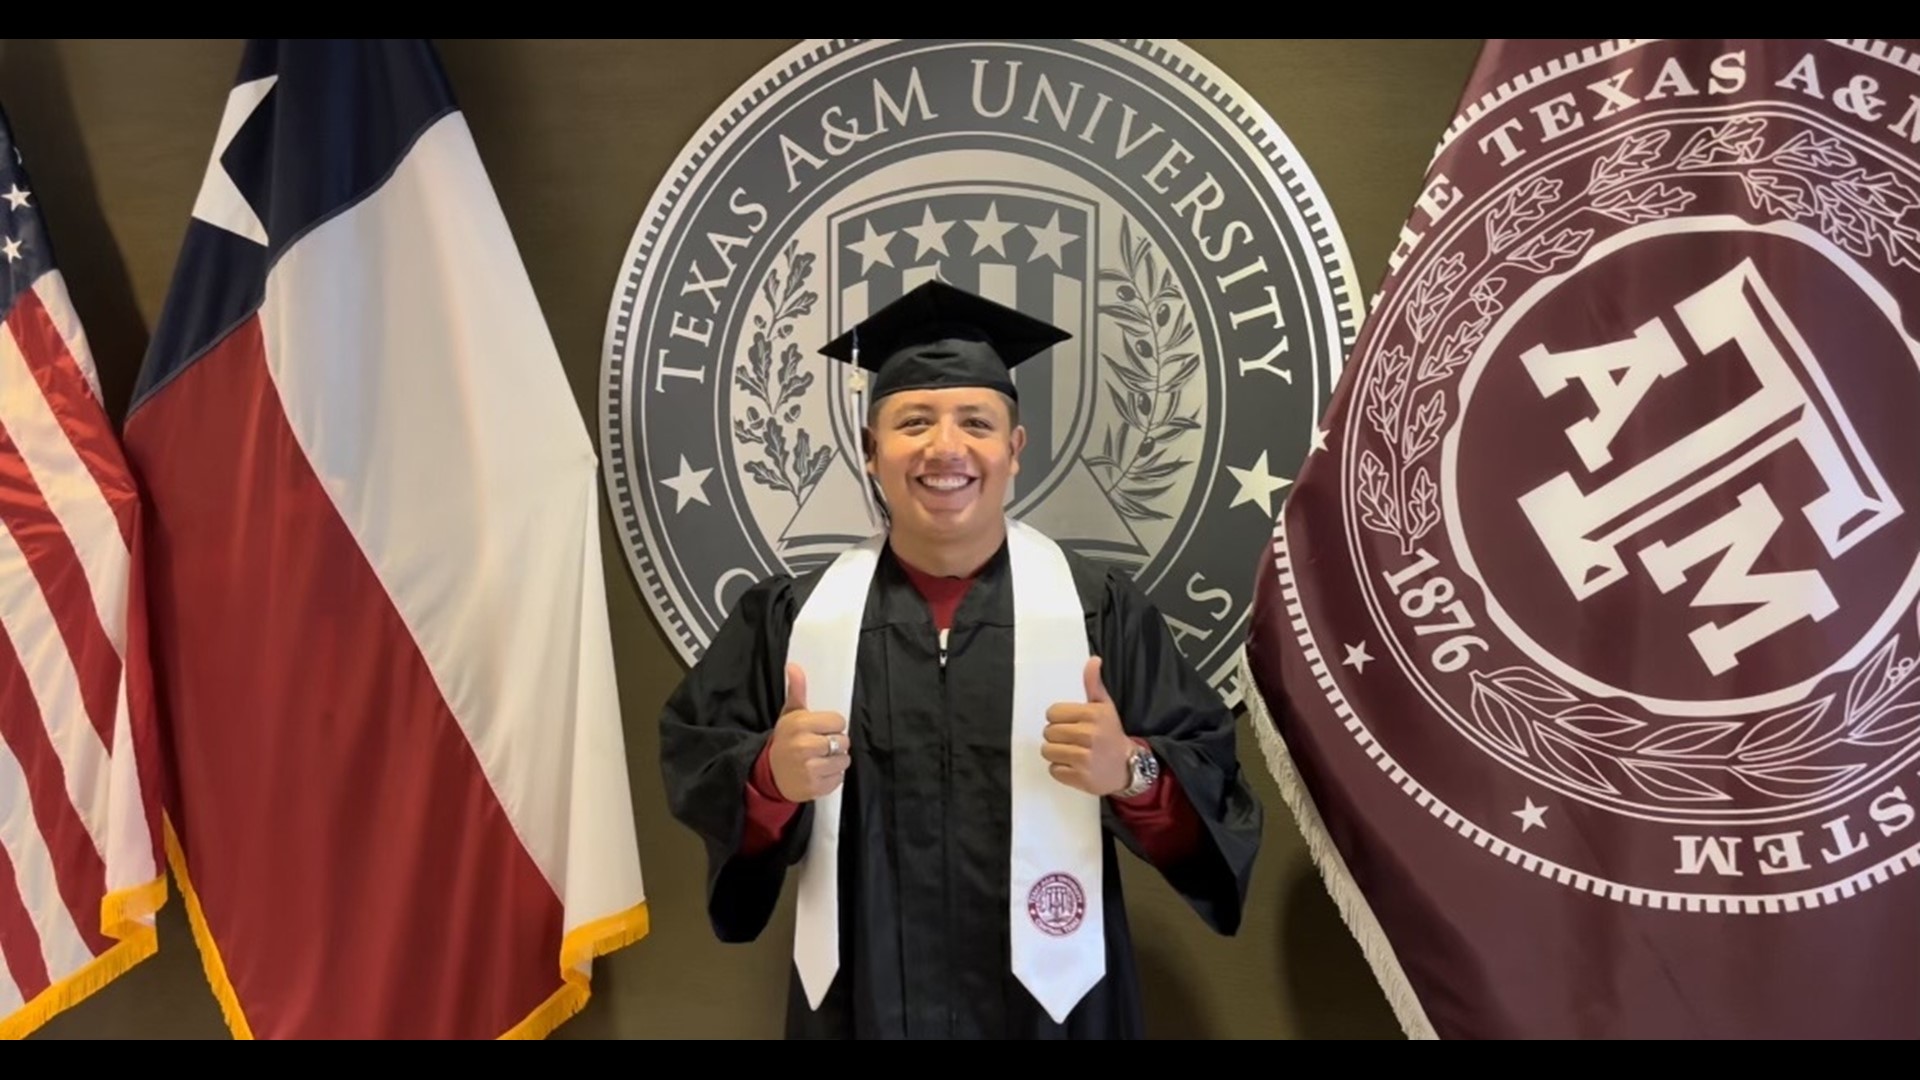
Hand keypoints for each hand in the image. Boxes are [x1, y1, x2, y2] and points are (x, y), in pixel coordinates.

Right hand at [767, 663, 850, 801]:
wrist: (768, 773)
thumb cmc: (784, 740)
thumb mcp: (789, 715)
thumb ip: (797, 691)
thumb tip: (794, 666)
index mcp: (800, 725)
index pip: (839, 722)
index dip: (833, 726)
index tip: (823, 729)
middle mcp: (805, 746)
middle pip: (843, 741)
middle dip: (836, 743)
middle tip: (821, 745)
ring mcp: (809, 769)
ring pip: (843, 760)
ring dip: (836, 760)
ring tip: (821, 759)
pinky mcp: (815, 787)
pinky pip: (839, 778)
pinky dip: (832, 776)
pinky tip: (819, 772)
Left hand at [1042, 657, 1132, 795]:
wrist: (1128, 767)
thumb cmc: (1111, 734)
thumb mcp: (1105, 707)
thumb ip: (1094, 684)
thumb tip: (1094, 659)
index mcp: (1092, 714)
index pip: (1052, 713)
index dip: (1058, 719)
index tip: (1070, 723)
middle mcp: (1089, 735)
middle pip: (1048, 732)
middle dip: (1057, 736)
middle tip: (1072, 740)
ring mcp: (1085, 758)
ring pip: (1048, 751)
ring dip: (1056, 753)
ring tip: (1072, 753)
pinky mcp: (1080, 778)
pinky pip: (1054, 769)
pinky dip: (1061, 769)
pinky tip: (1075, 766)